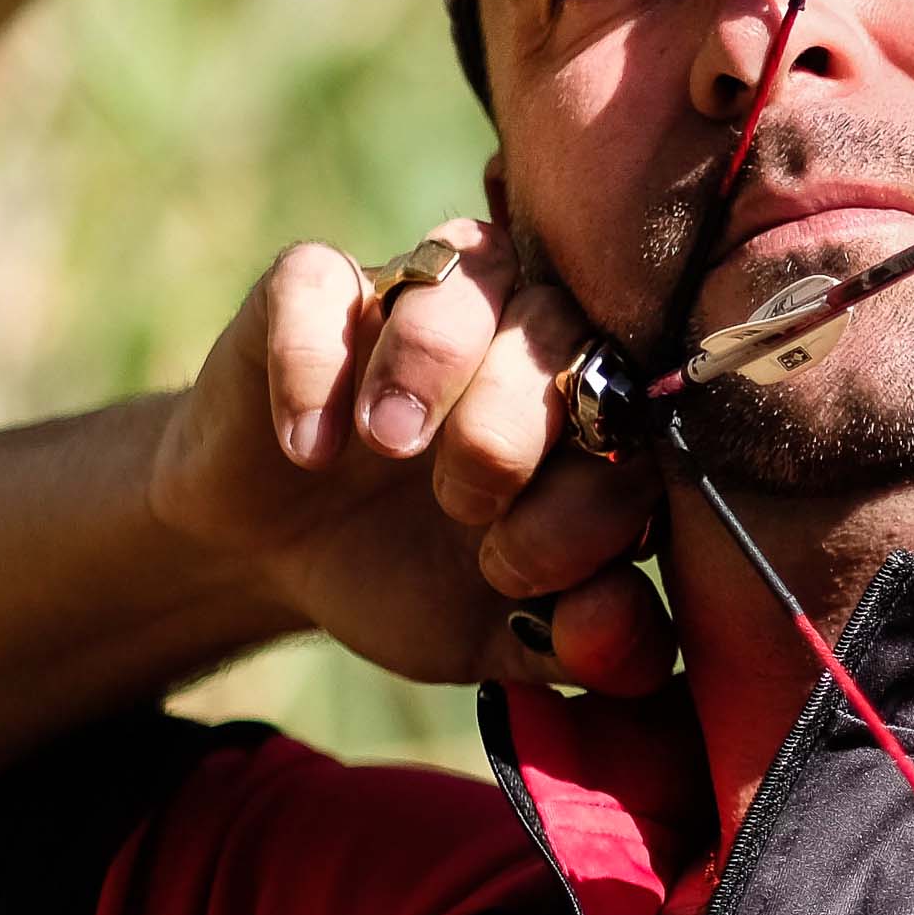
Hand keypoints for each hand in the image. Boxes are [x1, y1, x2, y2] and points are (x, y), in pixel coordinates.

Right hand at [145, 219, 677, 691]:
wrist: (274, 557)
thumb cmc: (416, 579)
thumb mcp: (505, 635)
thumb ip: (589, 644)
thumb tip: (617, 626)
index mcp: (596, 409)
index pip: (640, 419)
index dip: (592, 501)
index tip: (516, 577)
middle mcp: (526, 330)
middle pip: (563, 326)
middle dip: (512, 429)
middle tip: (460, 508)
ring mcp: (422, 296)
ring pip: (466, 270)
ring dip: (431, 364)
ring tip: (389, 448)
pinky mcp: (313, 290)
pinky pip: (321, 280)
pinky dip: (314, 362)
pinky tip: (306, 449)